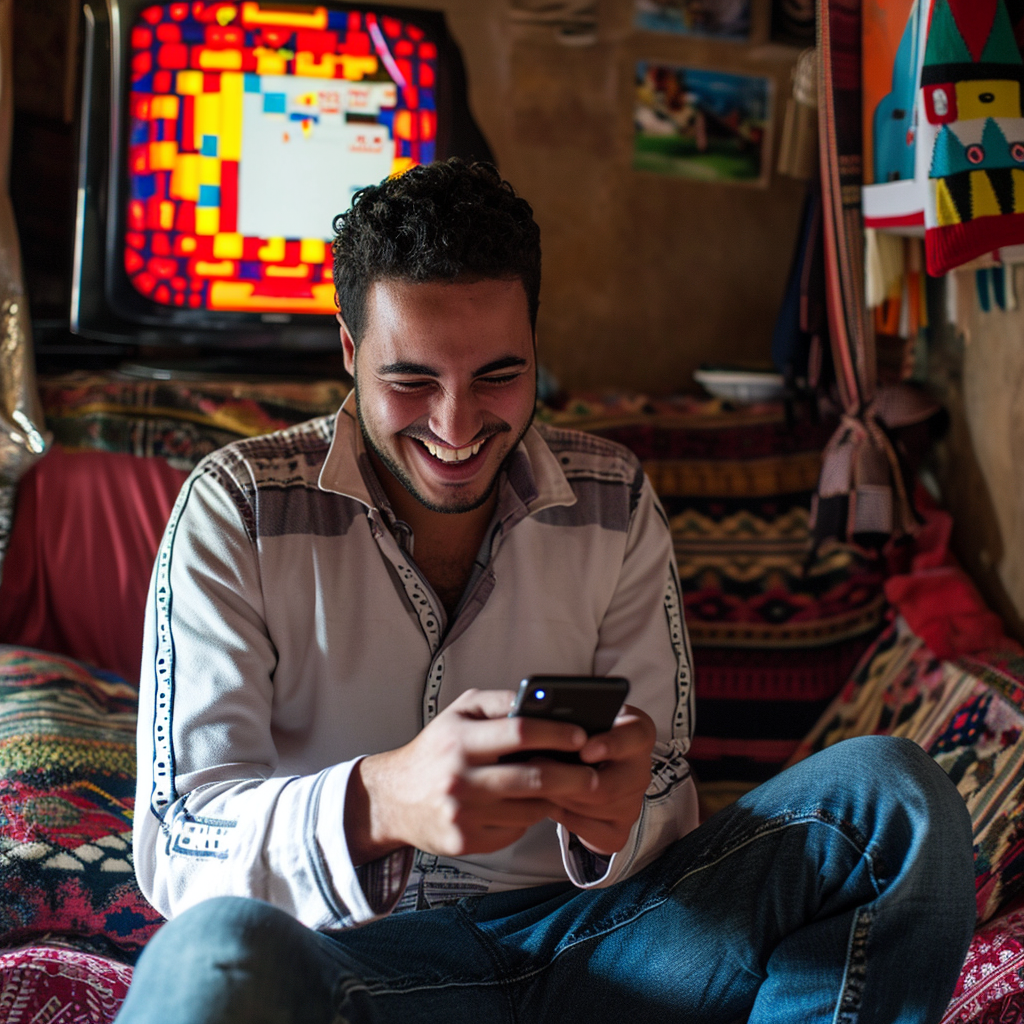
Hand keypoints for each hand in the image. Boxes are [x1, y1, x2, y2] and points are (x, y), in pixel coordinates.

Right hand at [345, 688, 606, 864]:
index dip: (556, 734)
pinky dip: (527, 818)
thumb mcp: (459, 713)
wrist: (393, 799)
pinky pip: (514, 830)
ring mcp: (463, 814)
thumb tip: (543, 703)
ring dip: (553, 798)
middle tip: (594, 774)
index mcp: (460, 740)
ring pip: (529, 808)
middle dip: (572, 776)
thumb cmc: (436, 748)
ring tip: (567, 787)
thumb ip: (499, 704)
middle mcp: (460, 778)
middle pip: (533, 778)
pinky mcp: (466, 842)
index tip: (581, 736)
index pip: (521, 732)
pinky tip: (528, 805)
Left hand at [545, 705, 655, 857]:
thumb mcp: (580, 718)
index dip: (611, 744)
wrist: (590, 767)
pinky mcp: (619, 831)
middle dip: (568, 780)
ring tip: (534, 780)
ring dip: (559, 796)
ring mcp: (633, 804)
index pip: (635, 737)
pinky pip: (588, 829)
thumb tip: (539, 717)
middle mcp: (641, 770)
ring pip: (593, 808)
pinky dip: (563, 816)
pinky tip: (548, 800)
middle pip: (609, 785)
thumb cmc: (582, 736)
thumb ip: (570, 717)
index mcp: (638, 734)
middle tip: (537, 766)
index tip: (584, 749)